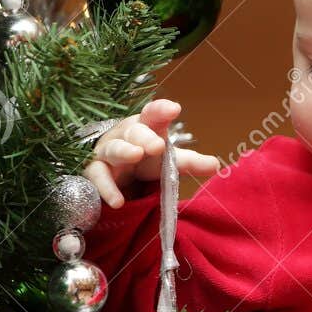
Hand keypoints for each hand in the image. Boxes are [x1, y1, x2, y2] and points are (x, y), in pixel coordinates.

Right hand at [82, 98, 221, 207]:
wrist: (115, 175)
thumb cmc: (146, 161)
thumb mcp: (168, 161)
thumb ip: (190, 162)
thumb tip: (216, 164)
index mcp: (146, 127)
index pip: (153, 114)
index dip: (161, 110)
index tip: (174, 109)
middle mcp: (126, 135)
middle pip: (134, 131)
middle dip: (145, 136)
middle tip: (158, 145)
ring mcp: (108, 152)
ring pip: (114, 149)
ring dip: (124, 151)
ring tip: (136, 155)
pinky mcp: (95, 172)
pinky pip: (98, 177)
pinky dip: (107, 188)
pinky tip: (117, 201)